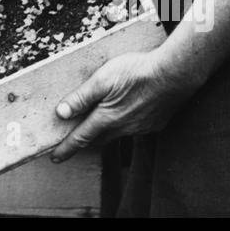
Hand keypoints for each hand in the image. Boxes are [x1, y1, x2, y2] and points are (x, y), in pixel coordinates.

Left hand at [49, 50, 193, 160]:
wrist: (174, 74)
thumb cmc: (136, 72)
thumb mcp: (102, 79)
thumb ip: (81, 97)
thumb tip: (61, 113)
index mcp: (107, 118)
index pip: (81, 138)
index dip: (66, 148)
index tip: (55, 158)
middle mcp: (123, 128)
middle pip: (98, 139)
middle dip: (85, 141)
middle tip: (73, 143)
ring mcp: (141, 127)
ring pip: (118, 133)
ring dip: (107, 131)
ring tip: (101, 122)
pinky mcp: (155, 123)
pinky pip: (136, 128)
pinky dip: (127, 123)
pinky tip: (129, 112)